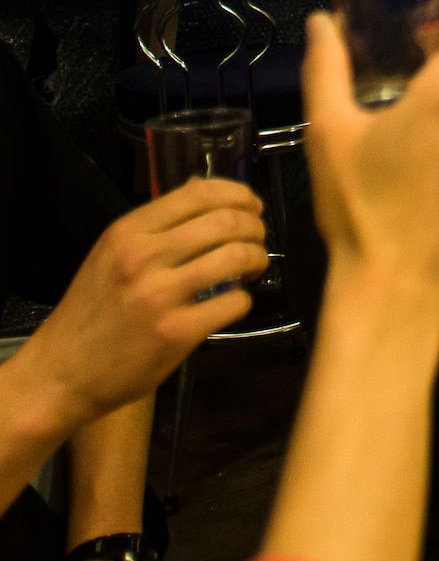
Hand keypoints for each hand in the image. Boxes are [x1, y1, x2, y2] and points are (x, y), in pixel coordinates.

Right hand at [12, 180, 266, 431]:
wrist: (60, 373)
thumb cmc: (91, 312)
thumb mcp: (111, 254)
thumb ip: (156, 224)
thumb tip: (199, 187)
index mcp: (127, 232)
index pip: (200, 192)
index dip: (240, 195)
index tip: (252, 208)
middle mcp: (142, 257)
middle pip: (227, 221)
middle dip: (255, 228)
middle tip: (256, 241)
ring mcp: (159, 296)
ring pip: (236, 257)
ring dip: (257, 259)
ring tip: (251, 268)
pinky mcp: (175, 333)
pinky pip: (234, 303)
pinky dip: (244, 300)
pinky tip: (232, 303)